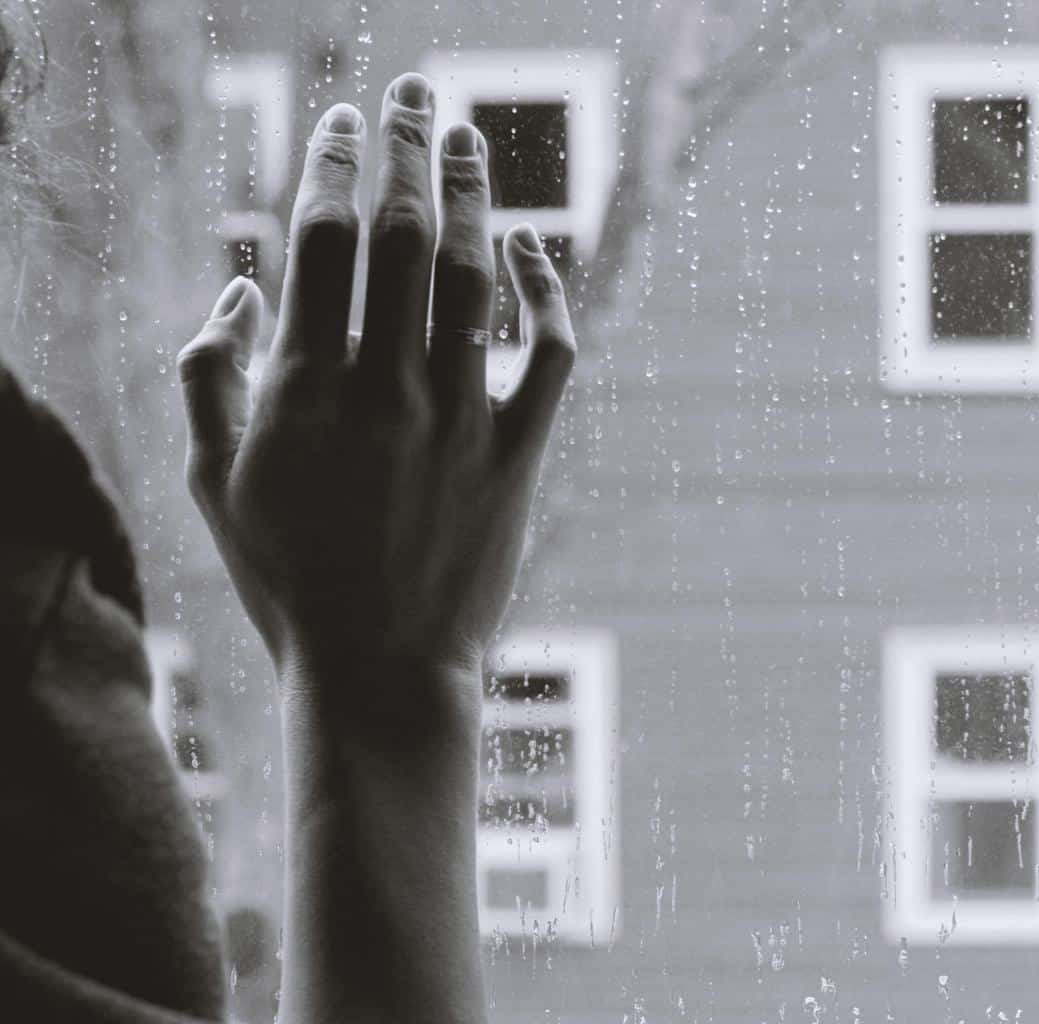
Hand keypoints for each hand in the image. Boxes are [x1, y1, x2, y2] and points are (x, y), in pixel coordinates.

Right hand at [176, 74, 574, 722]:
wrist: (381, 671)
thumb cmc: (288, 578)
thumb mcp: (212, 482)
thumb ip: (206, 375)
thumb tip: (238, 288)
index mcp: (304, 385)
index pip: (322, 239)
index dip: (333, 164)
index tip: (339, 119)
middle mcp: (387, 387)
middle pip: (405, 235)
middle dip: (406, 149)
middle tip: (412, 93)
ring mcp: (460, 417)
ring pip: (477, 277)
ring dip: (474, 196)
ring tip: (468, 138)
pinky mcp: (518, 452)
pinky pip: (551, 353)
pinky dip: (550, 294)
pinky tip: (537, 249)